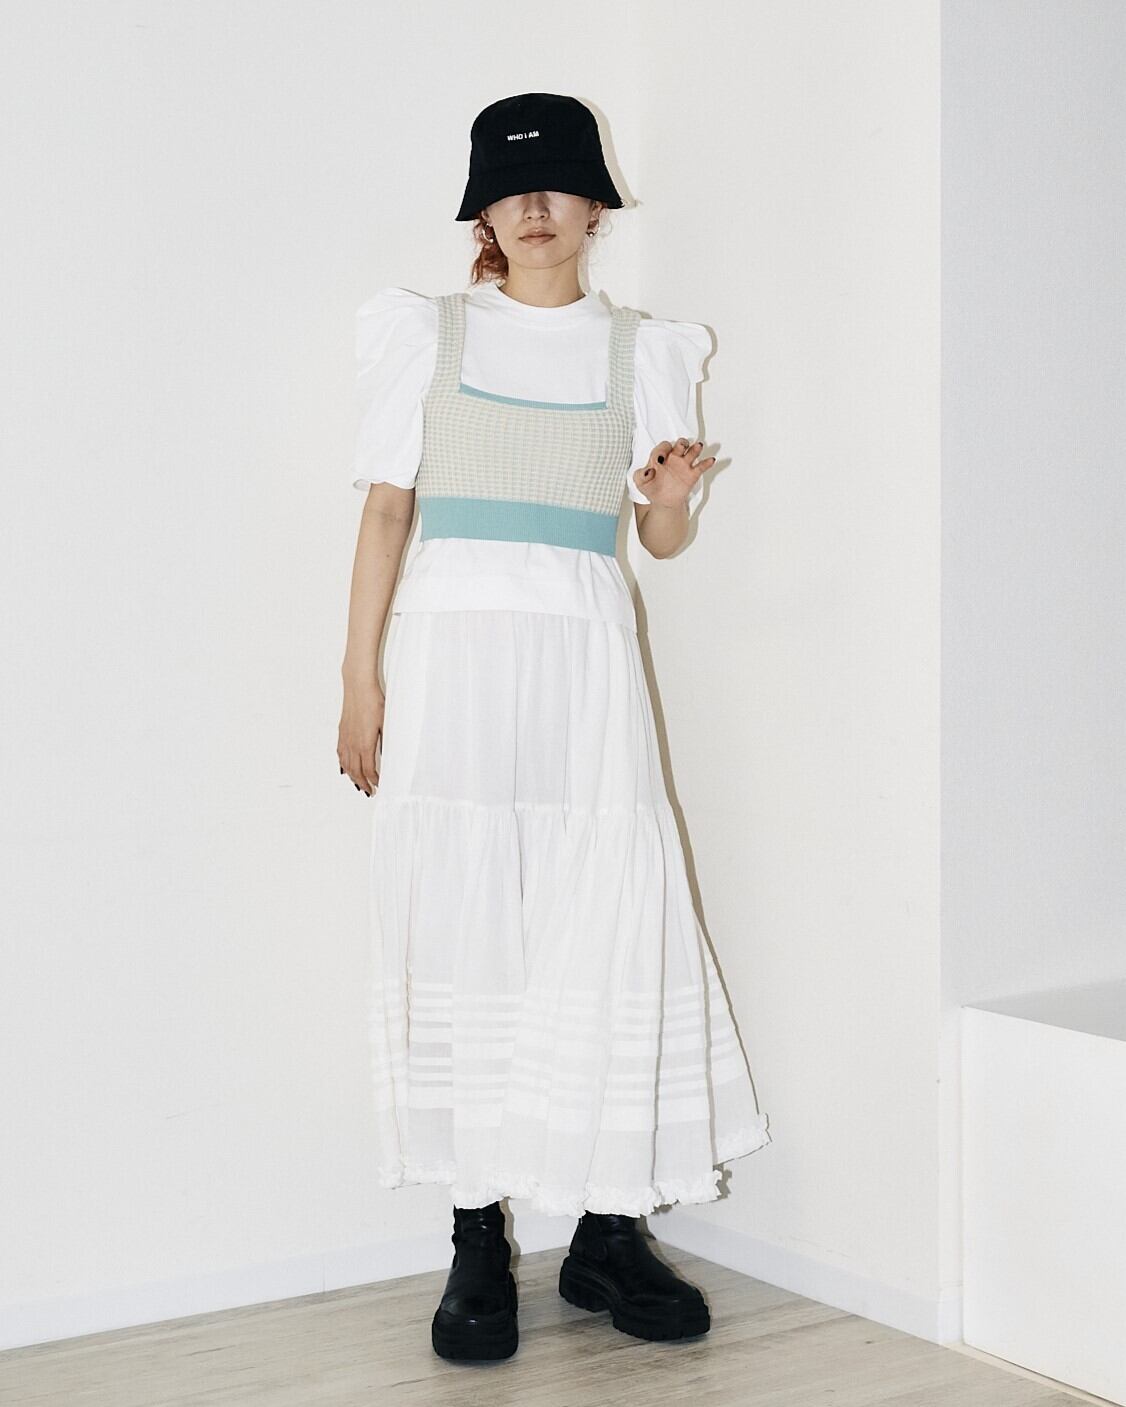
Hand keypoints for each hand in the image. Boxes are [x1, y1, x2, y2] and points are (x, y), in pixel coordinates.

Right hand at [338, 679, 383, 795]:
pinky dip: (343, 765)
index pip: (369, 770)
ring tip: (358, 785)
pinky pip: (340, 754)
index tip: (380, 785)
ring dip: (352, 777)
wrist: (358, 687)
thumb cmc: (374, 703)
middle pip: (356, 771)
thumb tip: (388, 757)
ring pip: (346, 765)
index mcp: (365, 745)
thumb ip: (385, 743)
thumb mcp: (386, 724)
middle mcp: (353, 745)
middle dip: (363, 783)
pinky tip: (344, 769)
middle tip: (370, 791)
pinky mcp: (342, 732)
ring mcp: (345, 739)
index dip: (374, 780)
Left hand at [632, 438, 713, 506]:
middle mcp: (673, 458)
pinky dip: (706, 463)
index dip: (661, 450)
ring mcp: (683, 465)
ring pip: (691, 452)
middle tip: (681, 446)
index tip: (660, 460)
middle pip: (680, 445)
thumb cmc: (652, 489)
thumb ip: (640, 475)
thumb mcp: (641, 483)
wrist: (663, 502)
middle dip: (681, 443)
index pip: (663, 448)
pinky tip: (710, 460)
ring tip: (698, 446)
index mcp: (660, 458)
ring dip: (695, 448)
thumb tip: (649, 470)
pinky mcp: (692, 475)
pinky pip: (701, 467)